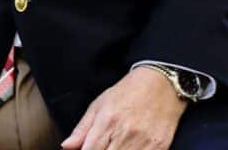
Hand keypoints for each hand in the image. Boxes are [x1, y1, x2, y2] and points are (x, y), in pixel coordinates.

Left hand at [61, 68, 186, 149]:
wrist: (161, 84)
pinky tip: (127, 149)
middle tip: (101, 148)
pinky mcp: (159, 148)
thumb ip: (82, 128)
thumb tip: (66, 147)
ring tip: (113, 147)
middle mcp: (125, 133)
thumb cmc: (127, 93)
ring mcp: (144, 143)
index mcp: (107, 121)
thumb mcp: (100, 104)